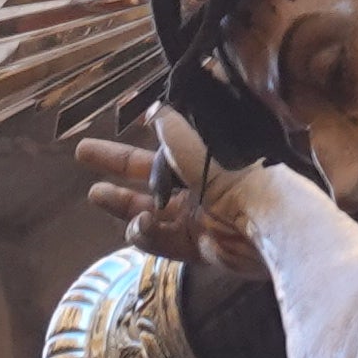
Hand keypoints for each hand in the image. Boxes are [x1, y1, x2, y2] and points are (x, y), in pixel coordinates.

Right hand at [78, 104, 274, 278]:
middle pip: (151, 174)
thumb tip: (153, 110)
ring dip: (123, 202)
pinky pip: (165, 241)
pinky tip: (138, 226)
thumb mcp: (204, 149)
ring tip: (96, 193)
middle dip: (116, 164)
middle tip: (83, 152)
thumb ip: (174, 134)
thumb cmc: (248, 179)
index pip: (171, 140)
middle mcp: (202, 185)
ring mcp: (201, 217)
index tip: (123, 113)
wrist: (275, 227)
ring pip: (152, 209)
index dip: (147, 128)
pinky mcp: (200, 248)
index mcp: (208, 157)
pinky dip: (148, 235)